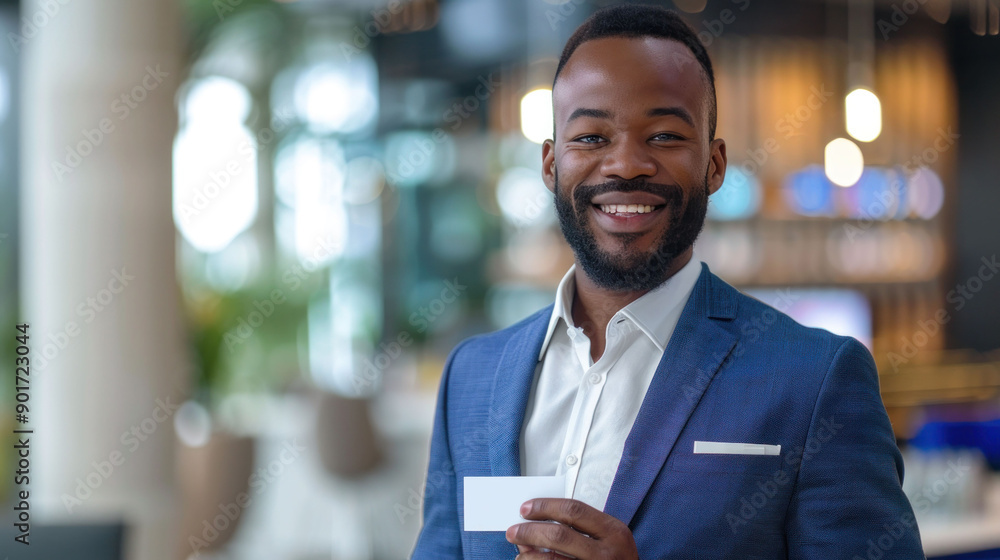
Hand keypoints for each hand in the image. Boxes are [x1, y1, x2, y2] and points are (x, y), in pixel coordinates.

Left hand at [505, 498, 638, 559]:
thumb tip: (536, 524)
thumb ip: (578, 528)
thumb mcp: (608, 539)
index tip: (526, 508)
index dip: (546, 507)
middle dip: (530, 532)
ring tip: (520, 554)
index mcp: (613, 532)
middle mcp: (606, 553)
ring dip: (529, 556)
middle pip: (559, 536)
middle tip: (513, 531)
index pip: (573, 510)